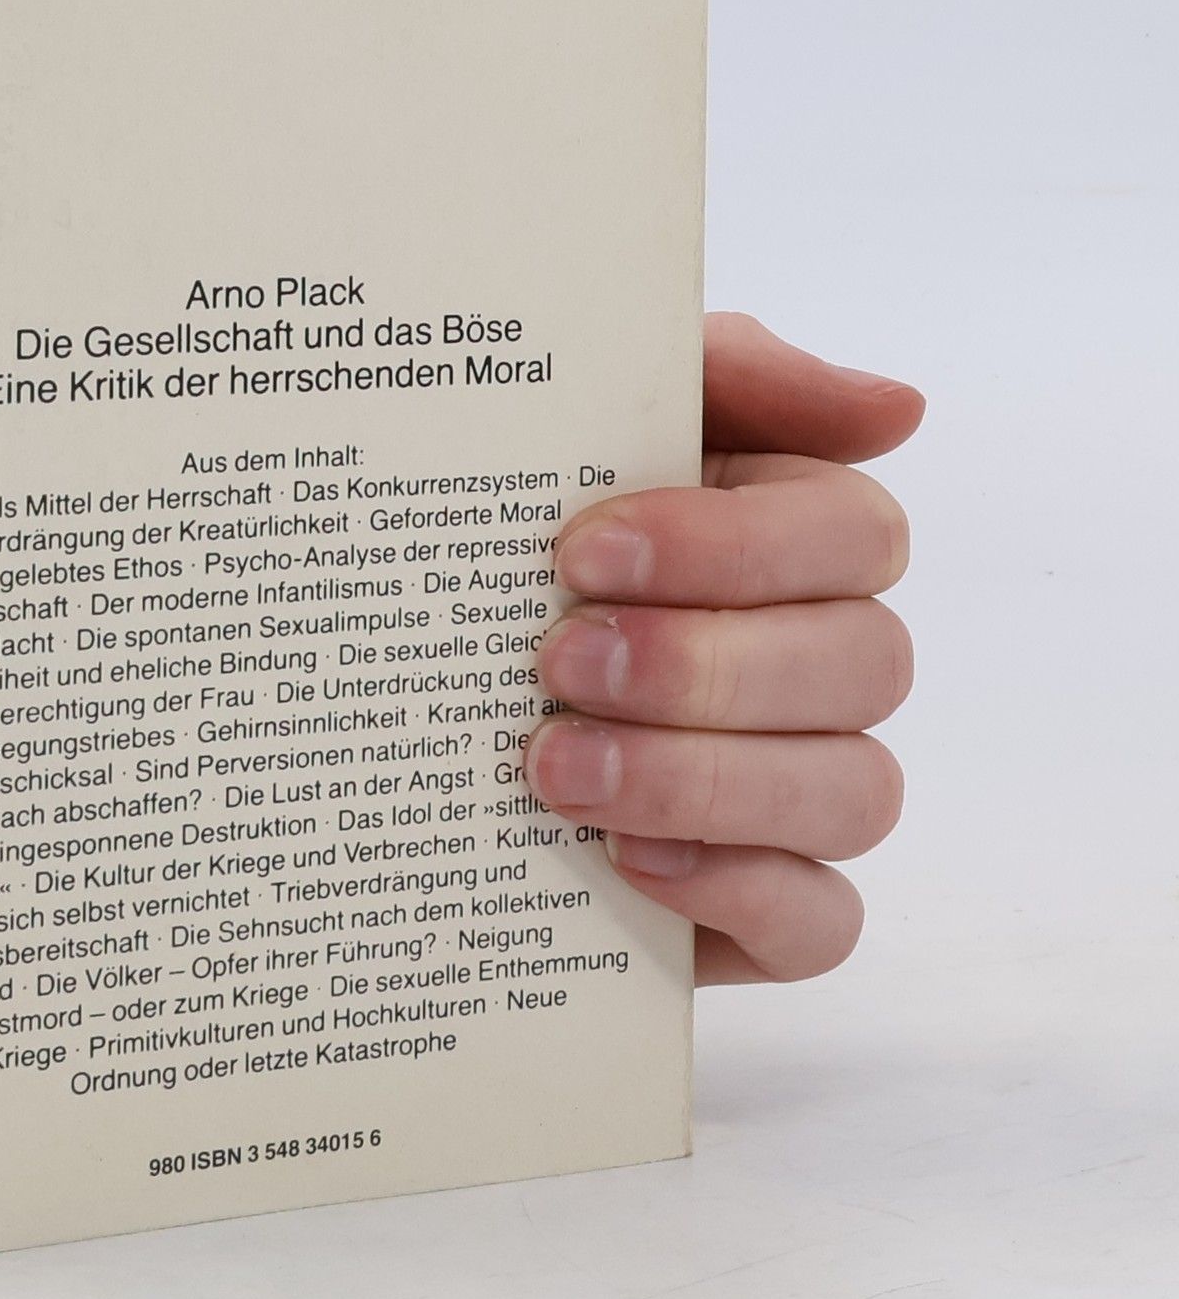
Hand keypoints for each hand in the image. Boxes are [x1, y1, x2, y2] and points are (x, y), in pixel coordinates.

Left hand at [525, 313, 924, 984]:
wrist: (403, 677)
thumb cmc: (512, 531)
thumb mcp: (587, 420)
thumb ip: (731, 377)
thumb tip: (895, 408)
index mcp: (792, 535)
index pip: (851, 534)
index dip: (734, 547)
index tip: (582, 553)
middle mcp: (820, 660)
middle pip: (864, 665)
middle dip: (703, 665)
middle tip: (558, 664)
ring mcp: (802, 788)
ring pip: (854, 791)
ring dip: (703, 778)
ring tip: (556, 768)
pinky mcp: (763, 905)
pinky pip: (823, 922)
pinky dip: (736, 892)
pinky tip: (622, 863)